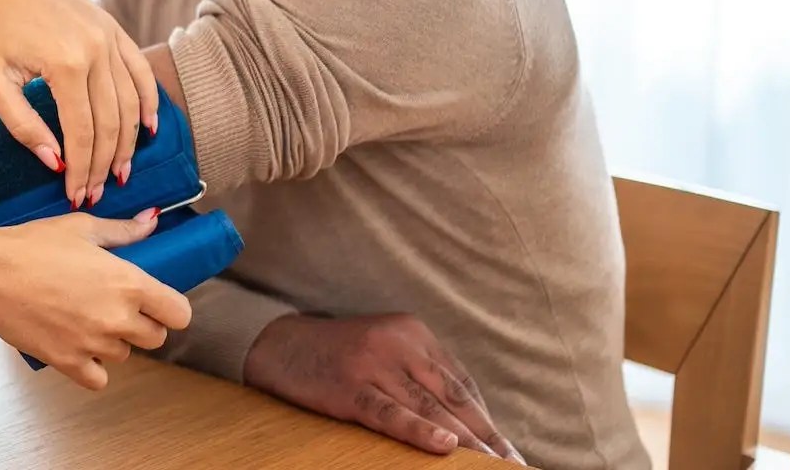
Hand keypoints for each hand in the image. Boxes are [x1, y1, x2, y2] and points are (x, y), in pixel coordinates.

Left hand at [0, 0, 156, 210]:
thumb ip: (22, 125)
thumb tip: (54, 162)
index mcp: (64, 63)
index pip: (82, 132)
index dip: (82, 169)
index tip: (77, 195)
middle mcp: (95, 50)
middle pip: (111, 122)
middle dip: (105, 164)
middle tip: (97, 192)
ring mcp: (109, 36)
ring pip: (130, 101)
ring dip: (129, 142)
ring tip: (121, 171)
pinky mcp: (114, 28)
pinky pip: (140, 70)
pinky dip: (149, 101)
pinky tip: (150, 128)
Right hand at [0, 209, 190, 389]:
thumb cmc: (32, 245)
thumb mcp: (81, 228)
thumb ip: (123, 231)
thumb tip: (152, 222)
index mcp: (128, 282)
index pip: (179, 313)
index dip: (171, 309)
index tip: (157, 304)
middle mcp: (117, 317)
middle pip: (155, 338)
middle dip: (141, 324)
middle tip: (117, 308)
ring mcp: (93, 343)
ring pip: (124, 355)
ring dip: (113, 342)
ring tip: (88, 321)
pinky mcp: (67, 362)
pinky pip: (98, 379)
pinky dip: (92, 367)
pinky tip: (79, 347)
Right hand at [243, 313, 525, 462]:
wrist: (277, 342)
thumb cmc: (335, 352)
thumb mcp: (383, 349)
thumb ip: (418, 373)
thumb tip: (460, 418)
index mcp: (413, 332)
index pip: (460, 382)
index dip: (485, 419)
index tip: (507, 448)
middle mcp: (398, 344)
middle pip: (452, 397)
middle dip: (486, 435)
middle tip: (513, 463)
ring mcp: (373, 364)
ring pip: (429, 408)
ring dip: (465, 441)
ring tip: (492, 465)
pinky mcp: (349, 387)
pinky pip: (390, 413)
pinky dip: (419, 431)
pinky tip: (444, 446)